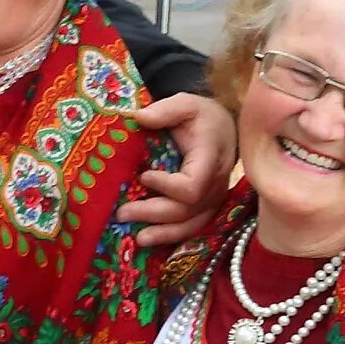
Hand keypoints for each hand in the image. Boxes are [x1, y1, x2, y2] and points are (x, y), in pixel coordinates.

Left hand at [119, 93, 233, 246]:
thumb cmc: (201, 116)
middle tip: (122, 213)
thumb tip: (138, 117)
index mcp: (209, 158)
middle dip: (153, 214)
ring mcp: (214, 197)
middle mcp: (216, 183)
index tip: (145, 176)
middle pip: (187, 210)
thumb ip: (165, 110)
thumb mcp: (185, 104)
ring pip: (193, 224)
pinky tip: (154, 240)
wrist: (221, 126)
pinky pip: (194, 226)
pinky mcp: (208, 205)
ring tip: (138, 239)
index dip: (168, 187)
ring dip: (164, 233)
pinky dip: (174, 235)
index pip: (192, 185)